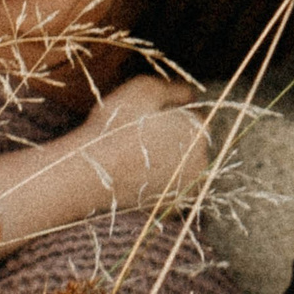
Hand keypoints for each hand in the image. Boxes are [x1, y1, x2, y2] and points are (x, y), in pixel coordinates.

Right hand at [70, 72, 210, 206]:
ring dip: (165, 159)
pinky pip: (169, 188)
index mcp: (198, 131)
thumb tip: (190, 94)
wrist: (92, 171)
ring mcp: (187, 186)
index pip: (195, 116)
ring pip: (180, 165)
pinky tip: (135, 174)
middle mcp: (201, 160)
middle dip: (172, 136)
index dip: (171, 112)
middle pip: (190, 142)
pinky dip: (157, 181)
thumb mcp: (143, 89)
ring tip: (133, 155)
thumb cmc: (116, 126)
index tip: (146, 115)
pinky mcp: (171, 206)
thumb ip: (173, 88)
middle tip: (138, 133)